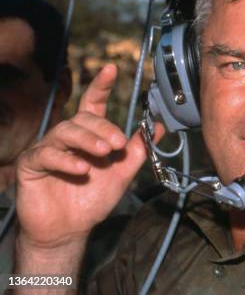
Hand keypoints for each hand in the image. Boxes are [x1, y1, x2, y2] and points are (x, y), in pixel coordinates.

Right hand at [16, 64, 163, 248]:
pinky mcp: (32, 165)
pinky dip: (66, 160)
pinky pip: (46, 154)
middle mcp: (67, 137)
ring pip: (66, 132)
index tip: (112, 69)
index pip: (93, 104)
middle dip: (104, 129)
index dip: (101, 86)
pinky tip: (82, 168)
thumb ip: (138, 149)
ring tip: (105, 153)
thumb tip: (159, 126)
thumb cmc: (93, 199)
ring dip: (88, 140)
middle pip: (83, 120)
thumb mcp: (122, 173)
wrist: (70, 230)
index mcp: (89, 135)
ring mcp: (47, 148)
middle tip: (119, 144)